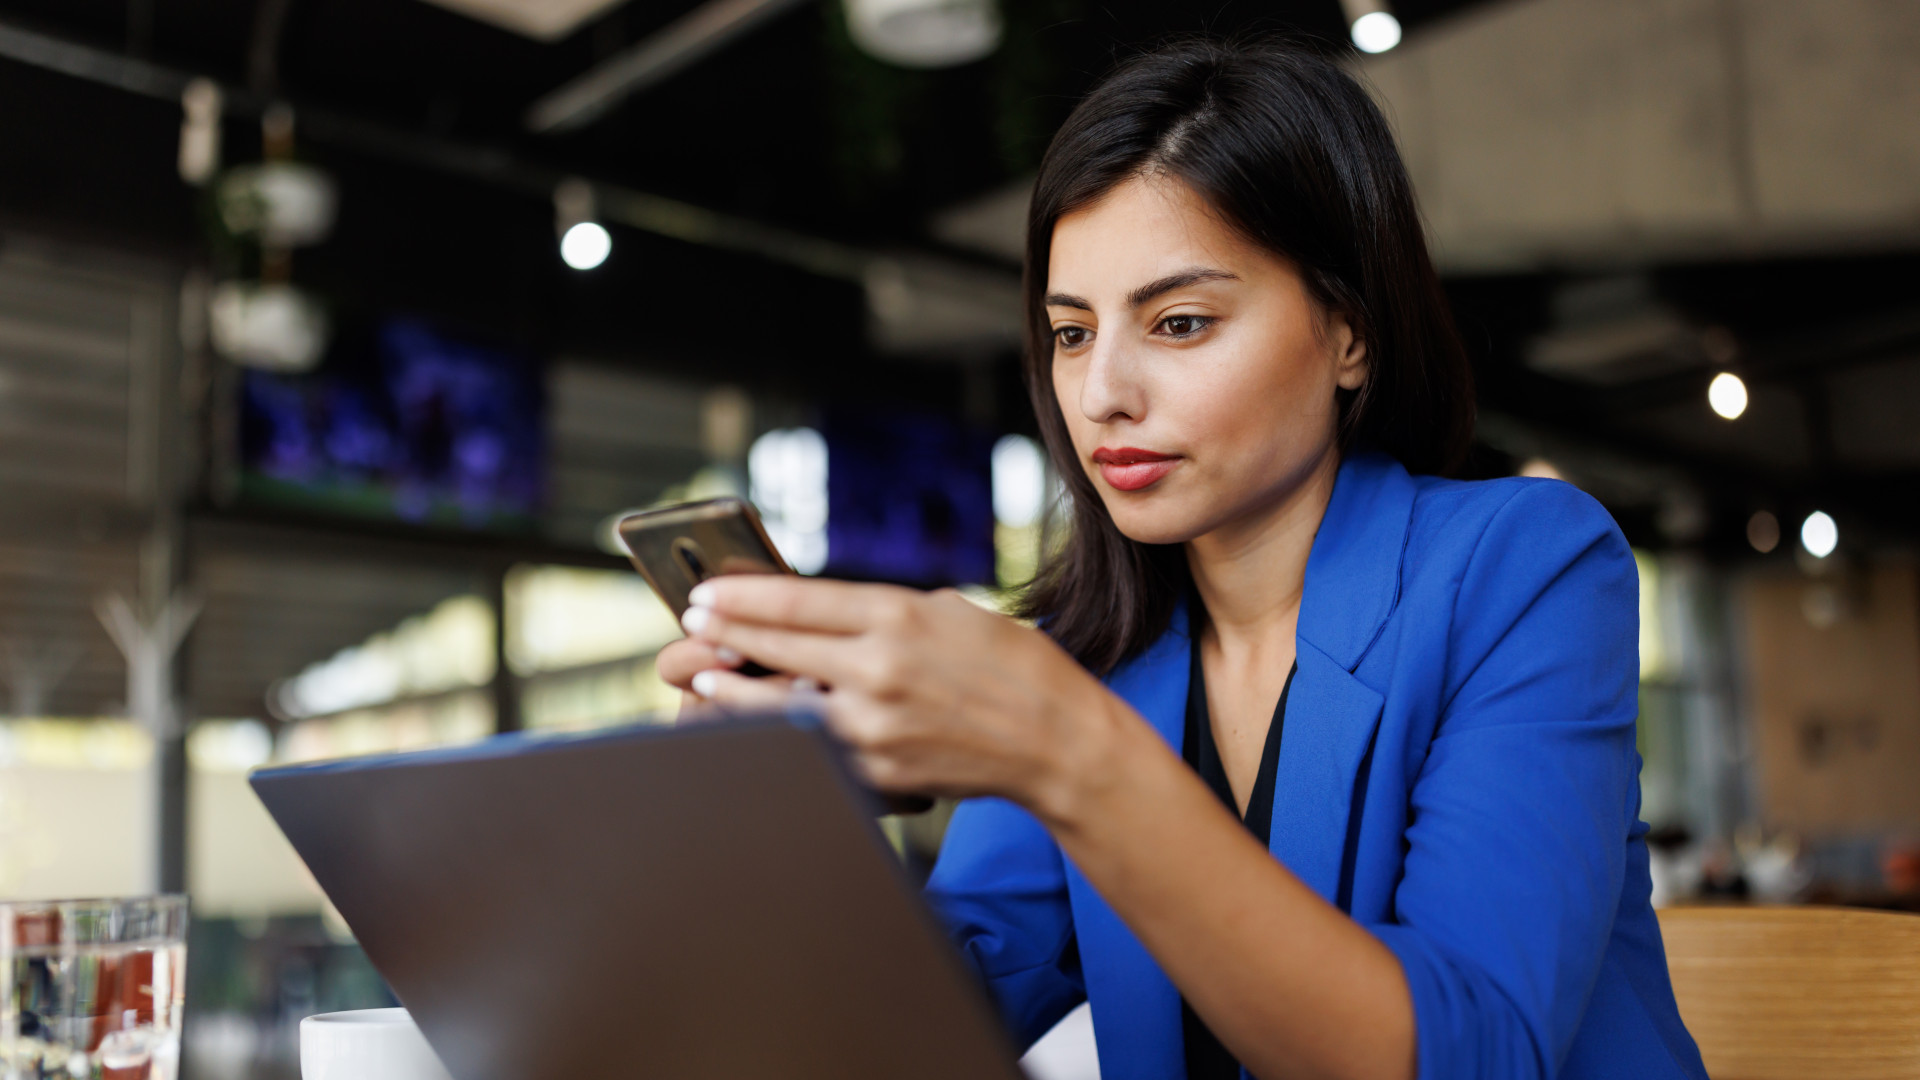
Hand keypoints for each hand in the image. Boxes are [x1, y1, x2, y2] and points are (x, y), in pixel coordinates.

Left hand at [672, 575, 1131, 821]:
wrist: (1056, 740)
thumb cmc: (1011, 666)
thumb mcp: (950, 611)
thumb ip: (885, 612)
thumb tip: (822, 615)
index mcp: (899, 616)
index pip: (797, 601)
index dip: (743, 596)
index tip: (707, 590)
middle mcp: (880, 667)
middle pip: (779, 647)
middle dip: (727, 632)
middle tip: (692, 621)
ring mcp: (876, 724)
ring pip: (780, 705)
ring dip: (735, 687)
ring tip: (706, 673)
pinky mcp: (880, 767)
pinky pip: (814, 747)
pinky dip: (780, 733)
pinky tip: (757, 723)